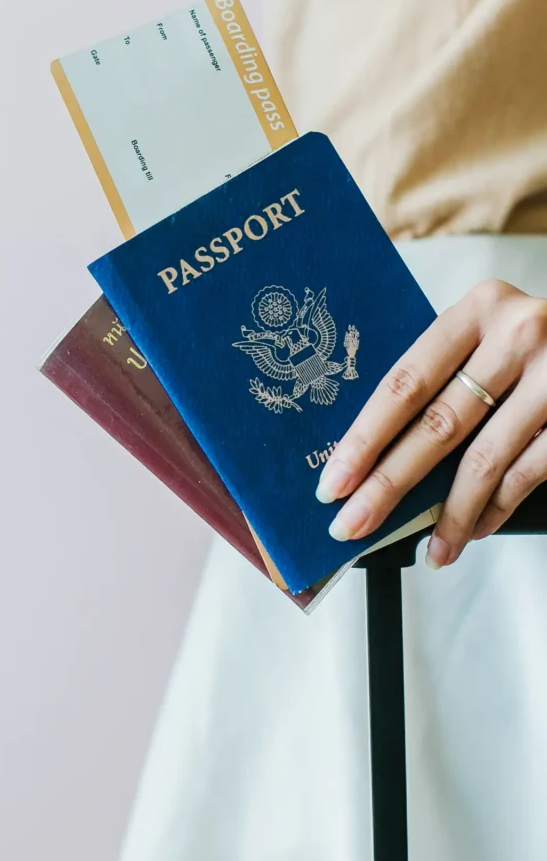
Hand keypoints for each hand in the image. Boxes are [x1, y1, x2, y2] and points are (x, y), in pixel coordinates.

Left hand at [316, 280, 546, 568]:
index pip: (404, 383)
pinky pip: (525, 475)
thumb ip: (446, 375)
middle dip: (388, 485)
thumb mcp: (491, 335)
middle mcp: (517, 335)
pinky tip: (473, 530)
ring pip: (484, 461)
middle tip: (353, 525)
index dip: (364, 439)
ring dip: (451, 516)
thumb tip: (377, 456)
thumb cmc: (538, 343)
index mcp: (478, 309)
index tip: (333, 483)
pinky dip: (495, 509)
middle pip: (436, 426)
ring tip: (430, 551)